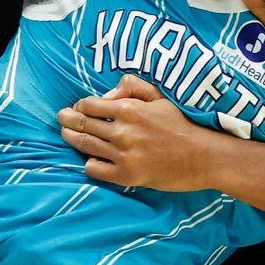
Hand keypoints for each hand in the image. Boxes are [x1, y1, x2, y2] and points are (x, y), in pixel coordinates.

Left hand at [58, 76, 219, 190]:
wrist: (203, 157)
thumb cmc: (182, 125)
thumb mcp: (161, 97)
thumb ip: (133, 88)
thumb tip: (108, 93)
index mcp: (129, 109)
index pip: (89, 105)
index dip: (79, 105)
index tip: (78, 107)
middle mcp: (122, 131)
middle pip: (82, 124)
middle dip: (67, 120)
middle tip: (61, 118)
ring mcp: (123, 155)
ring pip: (85, 145)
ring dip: (72, 138)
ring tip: (67, 135)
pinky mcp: (126, 176)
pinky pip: (94, 169)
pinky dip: (89, 163)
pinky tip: (91, 159)